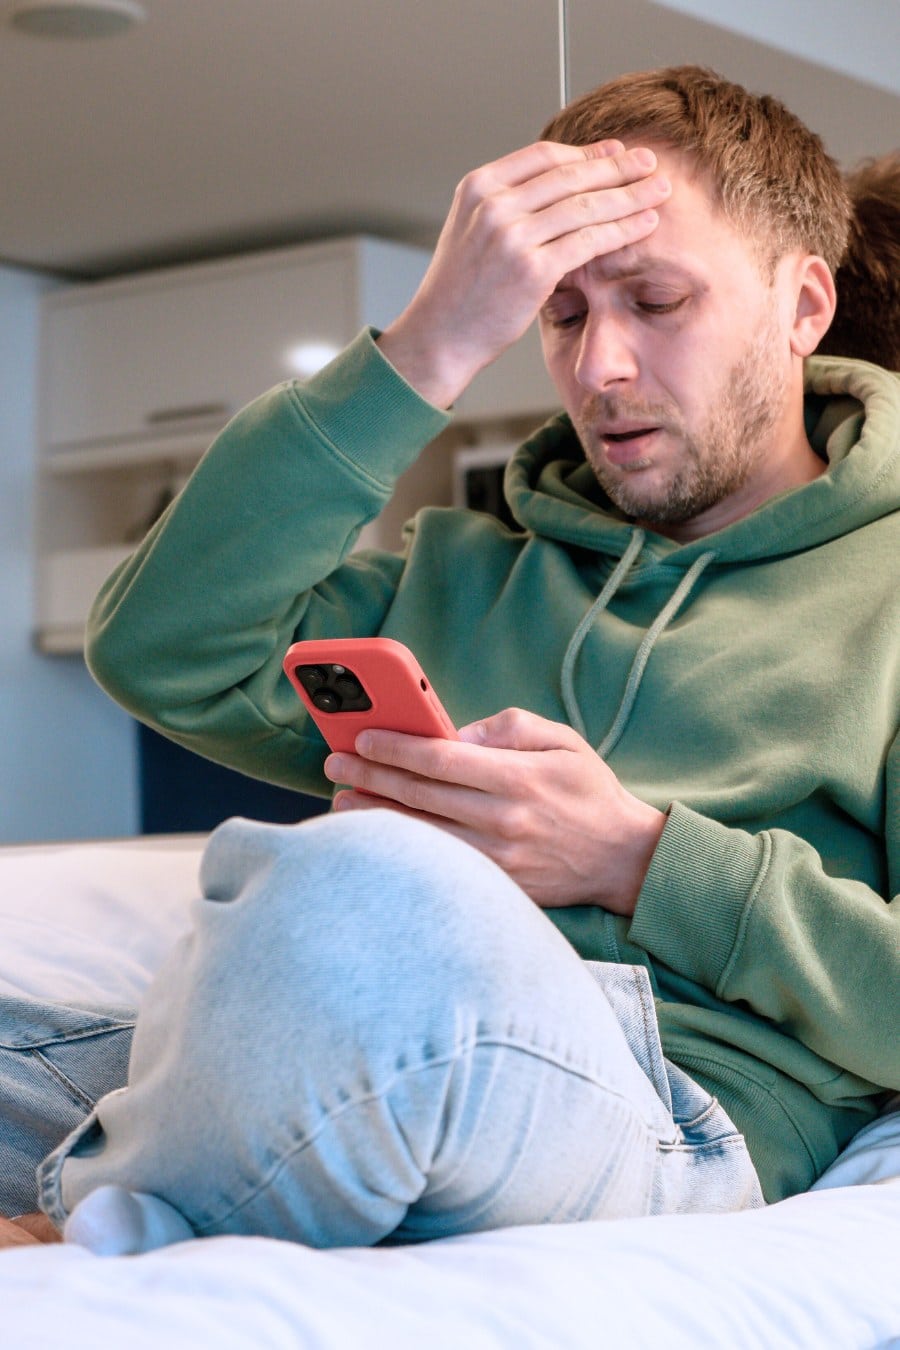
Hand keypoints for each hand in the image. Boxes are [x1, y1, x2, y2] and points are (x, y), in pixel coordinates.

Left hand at [324, 707, 666, 913]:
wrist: (623, 857)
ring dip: (374, 816)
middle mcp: (504, 820)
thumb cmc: (588, 790)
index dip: (394, 746)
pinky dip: (404, 850)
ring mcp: (498, 859)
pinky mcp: (496, 886)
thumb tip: (450, 736)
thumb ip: (505, 729)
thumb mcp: (559, 739)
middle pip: (419, 796)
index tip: (361, 737)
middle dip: (369, 776)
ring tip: (341, 800)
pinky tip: (380, 837)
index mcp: (518, 778)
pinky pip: (438, 865)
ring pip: (420, 835)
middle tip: (334, 763)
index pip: (439, 759)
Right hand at [377, 141, 670, 407]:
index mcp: (479, 187)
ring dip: (629, 196)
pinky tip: (645, 224)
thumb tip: (558, 188)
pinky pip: (589, 242)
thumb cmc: (460, 292)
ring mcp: (512, 236)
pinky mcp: (532, 270)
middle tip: (650, 163)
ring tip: (659, 190)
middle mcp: (494, 205)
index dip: (587, 153)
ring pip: (585, 206)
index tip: (616, 153)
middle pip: (570, 175)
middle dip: (617, 168)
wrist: (439, 336)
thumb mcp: (472, 231)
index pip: (545, 156)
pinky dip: (622, 230)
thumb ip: (509, 205)